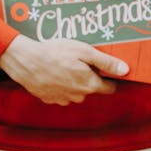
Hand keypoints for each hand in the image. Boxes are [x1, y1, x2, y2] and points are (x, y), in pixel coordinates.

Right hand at [0, 35, 128, 104]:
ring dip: (73, 81)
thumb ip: (106, 62)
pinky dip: (59, 84)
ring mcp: (62, 99)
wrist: (25, 60)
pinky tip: (53, 72)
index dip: (110, 78)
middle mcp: (78, 96)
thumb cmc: (55, 52)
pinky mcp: (49, 99)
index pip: (109, 88)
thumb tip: (125, 70)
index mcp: (89, 85)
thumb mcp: (84, 51)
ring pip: (75, 91)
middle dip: (88, 76)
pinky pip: (60, 93)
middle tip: (78, 60)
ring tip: (63, 64)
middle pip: (91, 88)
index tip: (104, 68)